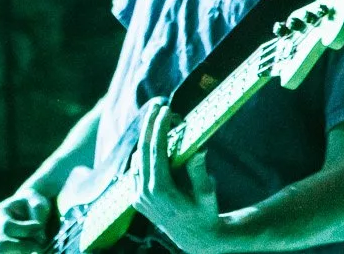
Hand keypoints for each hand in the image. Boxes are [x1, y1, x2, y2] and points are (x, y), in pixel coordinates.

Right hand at [0, 187, 54, 253]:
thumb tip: (40, 239)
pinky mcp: (5, 253)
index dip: (25, 230)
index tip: (40, 226)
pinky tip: (31, 251)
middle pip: (2, 245)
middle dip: (23, 247)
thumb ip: (38, 219)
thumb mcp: (38, 204)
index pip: (7, 227)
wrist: (32, 209)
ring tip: (36, 247)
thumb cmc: (34, 204)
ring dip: (23, 253)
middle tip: (40, 245)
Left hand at [131, 99, 228, 253]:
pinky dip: (144, 155)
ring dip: (146, 139)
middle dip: (149, 125)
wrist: (194, 238)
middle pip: (142, 150)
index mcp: (162, 190)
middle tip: (157, 106)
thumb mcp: (208, 195)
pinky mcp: (135, 199)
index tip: (166, 111)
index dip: (159, 128)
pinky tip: (154, 143)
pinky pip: (137, 170)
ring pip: (137, 159)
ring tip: (158, 120)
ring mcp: (138, 196)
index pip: (156, 151)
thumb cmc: (205, 214)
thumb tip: (198, 149)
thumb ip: (200, 173)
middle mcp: (145, 193)